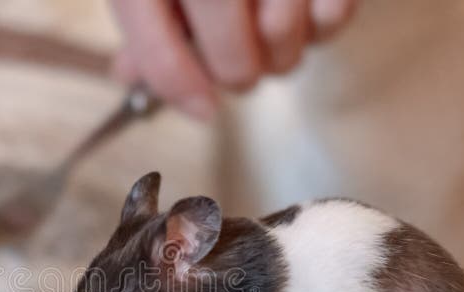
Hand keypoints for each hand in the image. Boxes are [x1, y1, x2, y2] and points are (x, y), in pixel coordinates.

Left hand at [110, 0, 356, 118]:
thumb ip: (145, 21)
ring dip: (282, 53)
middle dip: (238, 74)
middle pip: (231, 56)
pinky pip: (334, 13)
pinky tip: (309, 7)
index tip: (203, 109)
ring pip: (282, 37)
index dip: (180, 88)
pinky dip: (325, 23)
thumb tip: (129, 74)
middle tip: (241, 66)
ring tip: (272, 31)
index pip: (160, 47)